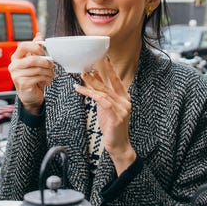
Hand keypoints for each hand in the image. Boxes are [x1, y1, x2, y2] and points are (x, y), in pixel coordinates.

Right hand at [8, 34, 54, 114]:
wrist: (30, 95)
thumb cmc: (32, 77)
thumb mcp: (34, 62)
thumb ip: (35, 49)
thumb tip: (38, 35)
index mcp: (16, 58)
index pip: (23, 46)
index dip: (35, 47)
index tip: (44, 51)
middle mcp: (14, 66)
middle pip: (32, 59)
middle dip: (46, 62)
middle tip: (53, 65)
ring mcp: (17, 75)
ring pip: (37, 69)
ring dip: (48, 72)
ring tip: (52, 74)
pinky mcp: (23, 84)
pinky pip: (38, 78)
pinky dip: (46, 78)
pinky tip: (48, 80)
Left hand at [76, 57, 135, 173]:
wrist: (118, 145)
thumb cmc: (112, 127)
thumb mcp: (107, 108)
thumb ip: (103, 95)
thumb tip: (96, 81)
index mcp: (125, 99)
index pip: (117, 82)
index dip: (111, 71)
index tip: (105, 61)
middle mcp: (125, 102)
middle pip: (109, 85)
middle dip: (97, 75)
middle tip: (87, 67)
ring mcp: (122, 108)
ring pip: (104, 92)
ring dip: (90, 84)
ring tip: (81, 77)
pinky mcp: (116, 115)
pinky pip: (101, 101)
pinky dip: (90, 94)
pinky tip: (81, 90)